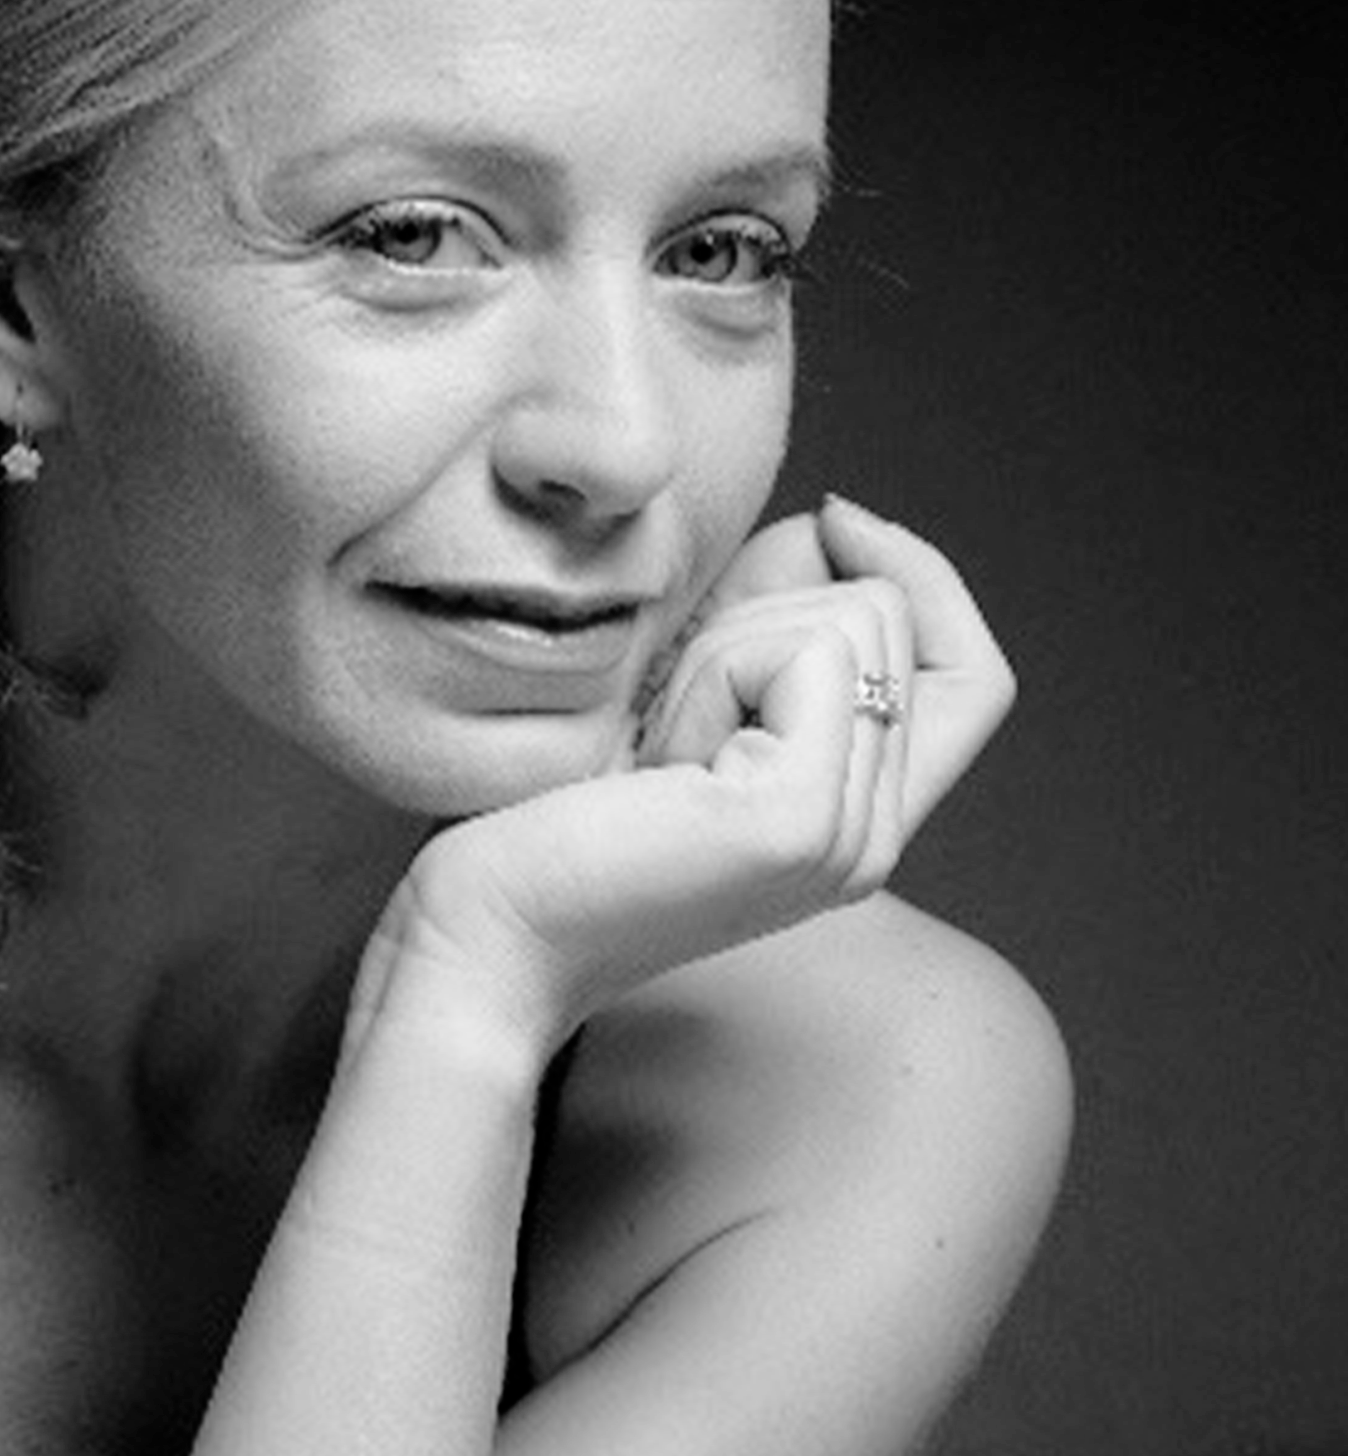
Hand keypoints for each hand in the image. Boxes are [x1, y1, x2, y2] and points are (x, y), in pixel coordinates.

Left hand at [382, 496, 1014, 1057]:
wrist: (481, 935)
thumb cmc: (547, 816)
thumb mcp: (684, 691)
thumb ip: (772, 618)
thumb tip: (835, 528)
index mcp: (853, 818)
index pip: (973, 676)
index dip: (923, 575)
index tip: (832, 520)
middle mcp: (871, 839)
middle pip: (896, 614)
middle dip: (768, 606)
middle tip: (664, 710)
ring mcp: (848, 836)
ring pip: (856, 616)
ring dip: (729, 643)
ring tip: (655, 746)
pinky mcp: (804, 820)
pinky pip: (804, 651)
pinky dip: (713, 671)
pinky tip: (653, 761)